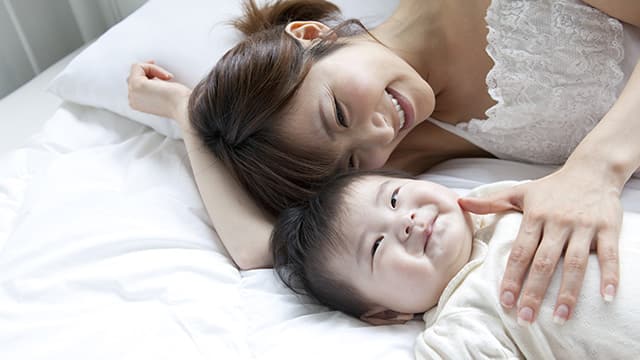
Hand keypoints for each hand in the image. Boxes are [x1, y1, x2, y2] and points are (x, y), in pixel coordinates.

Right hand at [127, 61, 191, 123]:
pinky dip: (153, 68)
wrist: (184, 108)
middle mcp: (133, 100)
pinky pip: (139, 66)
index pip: (135, 83)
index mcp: (138, 104)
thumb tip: (151, 74)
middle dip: (150, 71)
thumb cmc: (180, 102)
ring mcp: (133, 93)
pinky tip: (165, 77)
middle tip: (166, 76)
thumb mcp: (163, 93)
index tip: (161, 74)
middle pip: (133, 76)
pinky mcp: (136, 85)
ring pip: (136, 70)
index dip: (147, 75)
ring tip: (167, 78)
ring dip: (153, 70)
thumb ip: (154, 86)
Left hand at [458, 165, 621, 325]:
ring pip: (576, 263)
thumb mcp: (519, 192)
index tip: (505, 300)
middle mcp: (558, 222)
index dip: (512, 277)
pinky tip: (606, 297)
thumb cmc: (551, 187)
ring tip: (560, 318)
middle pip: (544, 262)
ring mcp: (584, 226)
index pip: (520, 252)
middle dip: (534, 292)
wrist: (592, 170)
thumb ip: (490, 202)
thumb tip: (461, 202)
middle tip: (525, 317)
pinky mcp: (608, 228)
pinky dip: (610, 276)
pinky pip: (610, 255)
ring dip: (569, 292)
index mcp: (535, 216)